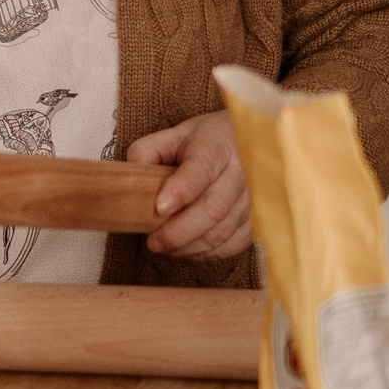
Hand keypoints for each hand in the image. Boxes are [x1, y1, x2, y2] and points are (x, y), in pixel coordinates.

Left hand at [126, 109, 251, 259]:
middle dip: (179, 231)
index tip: (159, 208)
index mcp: (216, 146)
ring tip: (165, 247)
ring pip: (223, 231)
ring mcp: (253, 198)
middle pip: (213, 208)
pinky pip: (234, 245)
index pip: (200, 170)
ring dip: (190, 246)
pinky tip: (187, 249)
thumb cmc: (205, 141)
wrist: (247, 141)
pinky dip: (207, 254)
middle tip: (153, 241)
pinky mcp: (257, 219)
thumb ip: (148, 152)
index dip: (180, 191)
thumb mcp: (174, 135)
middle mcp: (241, 172)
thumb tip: (132, 178)